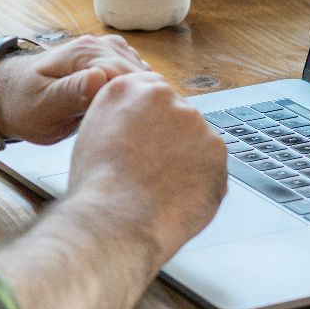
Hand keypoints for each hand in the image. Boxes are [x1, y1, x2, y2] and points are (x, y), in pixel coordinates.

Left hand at [0, 34, 150, 144]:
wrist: (9, 95)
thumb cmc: (23, 104)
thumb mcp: (44, 106)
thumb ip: (72, 93)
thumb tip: (100, 79)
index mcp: (85, 53)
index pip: (129, 76)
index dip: (138, 104)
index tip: (140, 129)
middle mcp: (100, 46)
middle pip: (140, 76)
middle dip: (144, 103)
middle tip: (140, 135)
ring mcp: (107, 53)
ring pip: (142, 77)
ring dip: (142, 100)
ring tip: (136, 127)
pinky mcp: (110, 63)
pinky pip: (136, 79)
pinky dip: (137, 96)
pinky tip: (130, 116)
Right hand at [64, 71, 225, 259]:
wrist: (115, 219)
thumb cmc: (97, 187)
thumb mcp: (92, 133)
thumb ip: (119, 116)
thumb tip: (138, 122)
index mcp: (127, 88)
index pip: (151, 91)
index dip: (151, 120)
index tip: (150, 138)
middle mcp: (164, 96)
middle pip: (177, 113)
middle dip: (171, 138)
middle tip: (153, 169)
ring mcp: (194, 122)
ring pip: (197, 139)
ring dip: (187, 159)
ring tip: (161, 187)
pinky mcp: (217, 150)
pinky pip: (211, 165)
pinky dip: (201, 180)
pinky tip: (177, 195)